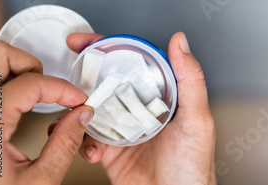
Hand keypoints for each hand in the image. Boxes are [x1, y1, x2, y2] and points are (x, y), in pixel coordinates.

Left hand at [0, 40, 93, 183]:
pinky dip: (2, 86)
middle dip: (31, 66)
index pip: (30, 83)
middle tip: (50, 90)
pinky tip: (15, 106)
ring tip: (34, 95)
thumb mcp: (40, 181)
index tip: (78, 100)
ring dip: (14, 71)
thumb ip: (65, 142)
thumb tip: (80, 115)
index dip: (62, 88)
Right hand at [66, 32, 215, 184]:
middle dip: (85, 74)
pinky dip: (82, 143)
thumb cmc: (194, 168)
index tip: (91, 41)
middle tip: (70, 68)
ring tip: (75, 115)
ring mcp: (124, 131)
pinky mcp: (111, 152)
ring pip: (91, 110)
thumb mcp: (197, 121)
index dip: (113, 50)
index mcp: (161, 99)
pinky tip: (92, 150)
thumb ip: (191, 82)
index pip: (135, 66)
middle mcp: (140, 112)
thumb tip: (181, 44)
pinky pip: (87, 140)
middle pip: (108, 84)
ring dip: (77, 110)